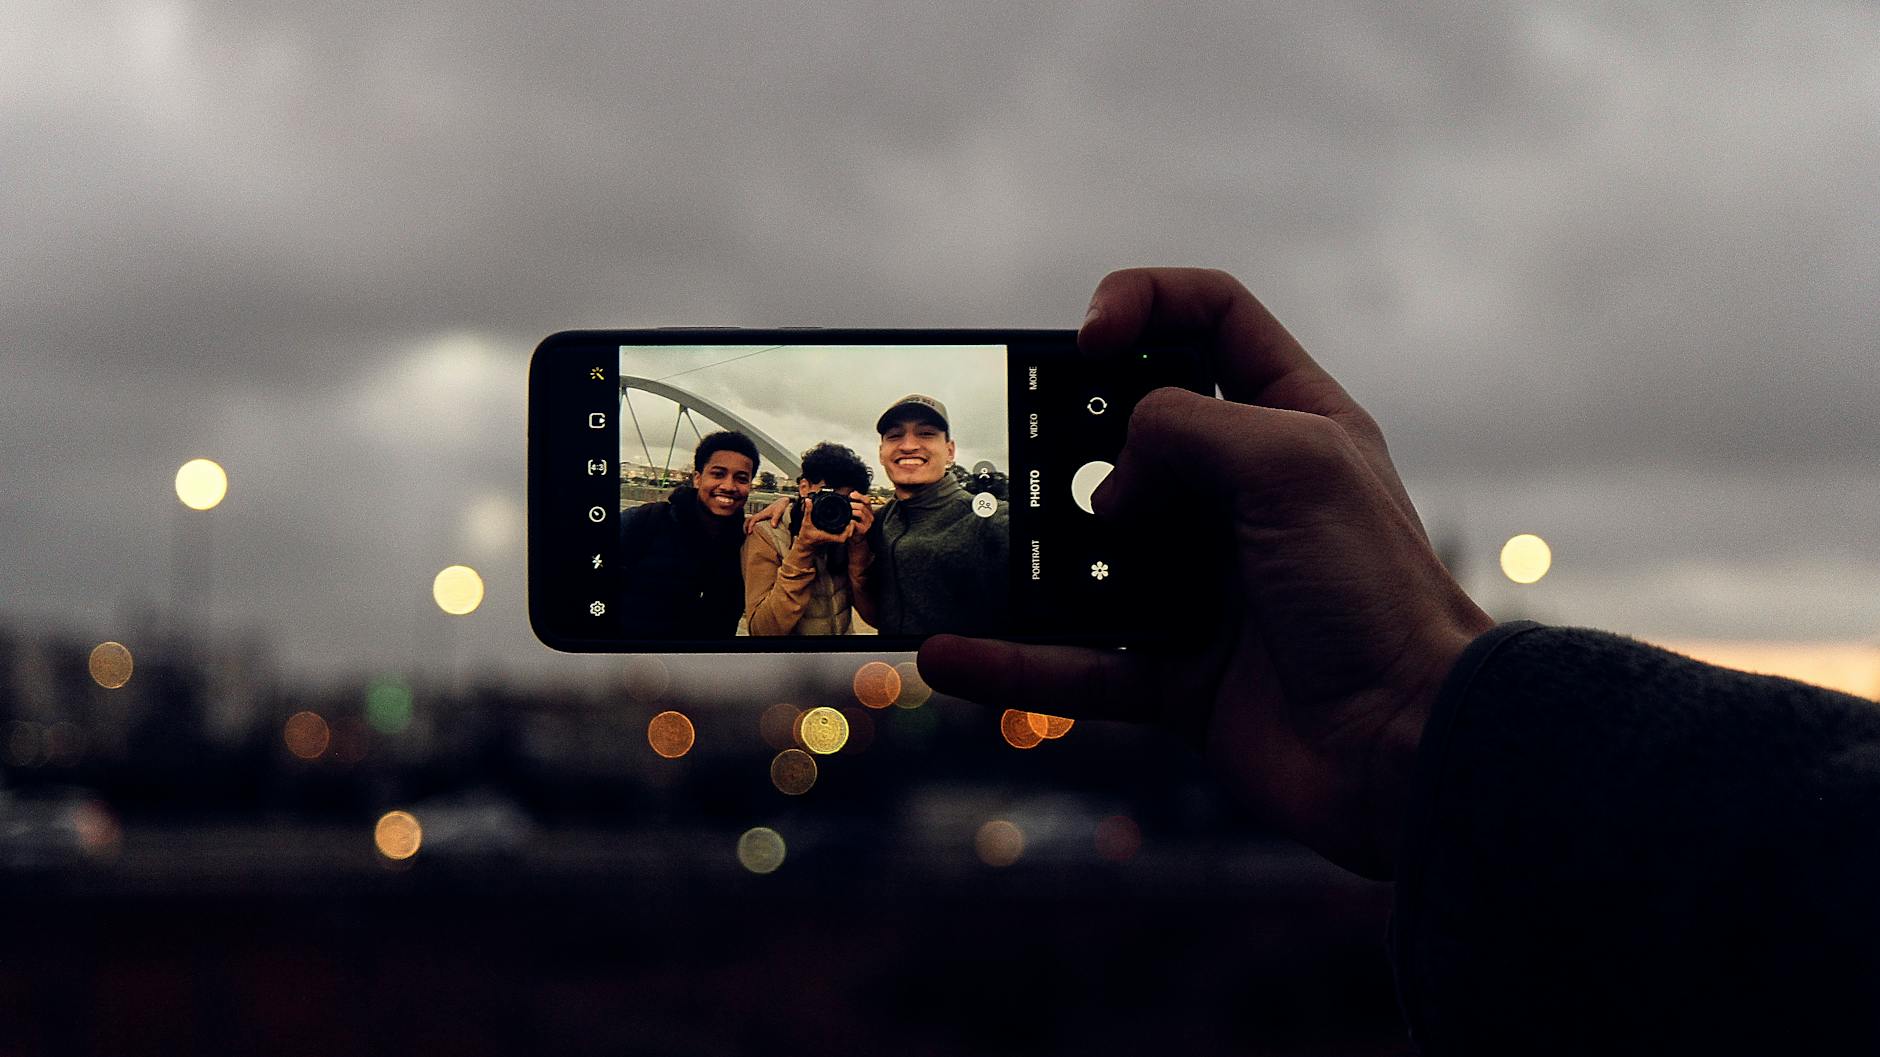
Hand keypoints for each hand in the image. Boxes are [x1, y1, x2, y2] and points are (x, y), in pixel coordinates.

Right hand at [743, 496, 789, 534]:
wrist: (784, 501)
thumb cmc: (781, 505)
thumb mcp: (779, 512)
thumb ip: (775, 519)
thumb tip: (773, 526)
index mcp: (763, 513)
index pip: (753, 519)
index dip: (750, 526)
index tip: (749, 532)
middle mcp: (761, 514)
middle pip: (749, 519)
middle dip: (746, 525)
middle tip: (746, 533)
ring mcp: (763, 515)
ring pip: (752, 519)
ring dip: (749, 525)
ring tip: (749, 532)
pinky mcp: (765, 516)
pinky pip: (756, 520)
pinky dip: (754, 524)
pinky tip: (757, 530)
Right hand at [794, 516, 851, 548]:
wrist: (804, 546)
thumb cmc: (805, 538)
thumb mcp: (806, 523)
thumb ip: (808, 512)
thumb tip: (808, 501)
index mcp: (827, 537)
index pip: (842, 537)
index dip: (849, 530)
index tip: (850, 522)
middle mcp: (832, 539)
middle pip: (847, 535)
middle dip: (851, 527)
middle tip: (852, 518)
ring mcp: (833, 539)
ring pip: (845, 535)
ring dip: (849, 528)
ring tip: (850, 518)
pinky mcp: (832, 538)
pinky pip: (842, 534)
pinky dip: (845, 529)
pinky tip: (845, 522)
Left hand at [846, 495, 874, 551]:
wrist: (856, 537)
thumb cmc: (855, 523)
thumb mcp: (855, 511)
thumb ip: (855, 502)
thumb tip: (853, 492)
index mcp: (868, 509)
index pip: (867, 500)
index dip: (859, 496)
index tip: (851, 495)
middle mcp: (870, 515)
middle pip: (862, 506)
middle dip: (852, 505)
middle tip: (846, 505)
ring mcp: (868, 523)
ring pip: (860, 513)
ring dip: (851, 511)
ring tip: (846, 512)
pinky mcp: (864, 529)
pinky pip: (856, 523)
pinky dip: (851, 521)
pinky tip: (848, 520)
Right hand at [917, 268, 1492, 879]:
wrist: (1409, 750)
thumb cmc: (1377, 594)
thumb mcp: (1291, 465)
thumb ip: (1187, 429)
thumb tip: (1110, 484)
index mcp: (1289, 423)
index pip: (1208, 319)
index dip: (1141, 304)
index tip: (1085, 340)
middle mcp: (1241, 496)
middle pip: (1129, 434)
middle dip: (1065, 435)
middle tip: (1021, 450)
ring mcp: (1204, 585)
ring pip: (1088, 552)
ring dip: (1023, 552)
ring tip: (965, 549)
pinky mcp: (1178, 673)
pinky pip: (1078, 662)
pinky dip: (1015, 661)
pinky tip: (951, 653)